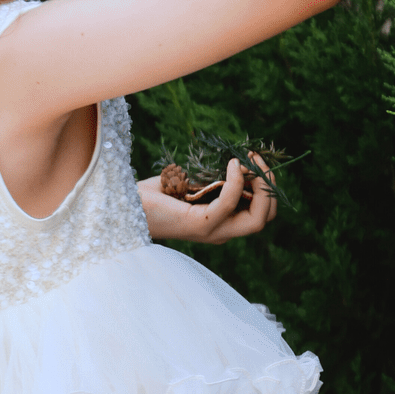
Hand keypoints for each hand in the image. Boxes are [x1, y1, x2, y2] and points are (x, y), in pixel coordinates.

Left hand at [137, 155, 279, 245]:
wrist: (124, 206)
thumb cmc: (154, 195)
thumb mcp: (191, 184)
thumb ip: (214, 179)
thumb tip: (237, 161)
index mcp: (221, 224)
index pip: (261, 214)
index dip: (267, 188)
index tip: (255, 161)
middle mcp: (220, 232)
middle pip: (265, 218)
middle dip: (270, 187)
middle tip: (258, 161)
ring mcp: (211, 231)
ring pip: (257, 218)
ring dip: (260, 185)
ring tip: (249, 161)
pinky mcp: (199, 225)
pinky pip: (229, 204)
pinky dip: (236, 182)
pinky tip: (232, 165)